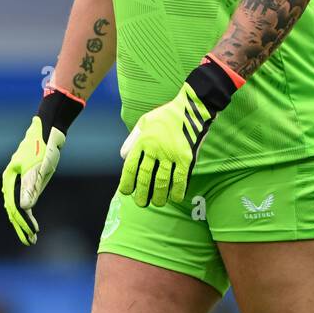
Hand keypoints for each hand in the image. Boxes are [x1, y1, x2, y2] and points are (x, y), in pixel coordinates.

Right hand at [1, 86, 82, 244]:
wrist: (50, 129)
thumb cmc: (44, 146)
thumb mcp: (39, 167)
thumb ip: (31, 187)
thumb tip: (25, 209)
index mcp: (10, 177)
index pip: (14, 206)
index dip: (21, 223)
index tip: (31, 235)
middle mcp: (12, 180)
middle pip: (13, 208)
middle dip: (20, 226)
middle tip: (30, 242)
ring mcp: (19, 179)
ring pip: (18, 205)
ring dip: (23, 221)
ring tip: (31, 236)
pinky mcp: (28, 178)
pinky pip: (24, 198)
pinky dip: (27, 211)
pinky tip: (31, 220)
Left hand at [118, 82, 211, 208]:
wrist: (191, 109)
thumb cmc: (166, 115)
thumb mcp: (144, 121)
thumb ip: (132, 139)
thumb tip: (123, 157)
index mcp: (143, 140)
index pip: (130, 166)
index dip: (127, 182)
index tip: (126, 191)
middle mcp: (154, 149)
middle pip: (145, 177)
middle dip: (141, 193)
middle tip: (141, 203)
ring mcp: (170, 154)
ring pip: (162, 181)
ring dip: (158, 195)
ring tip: (157, 203)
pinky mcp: (185, 157)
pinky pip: (180, 178)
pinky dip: (178, 190)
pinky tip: (176, 198)